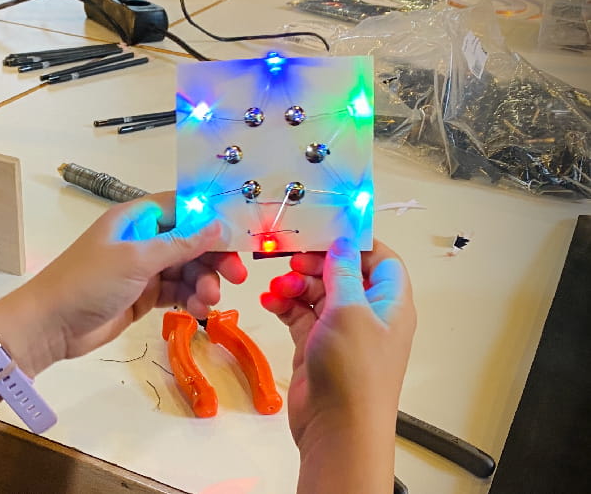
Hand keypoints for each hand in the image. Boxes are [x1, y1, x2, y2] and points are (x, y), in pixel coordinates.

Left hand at [17, 192, 246, 362]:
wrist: (51, 325)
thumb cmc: (88, 282)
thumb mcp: (136, 260)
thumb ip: (180, 244)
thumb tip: (218, 226)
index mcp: (135, 218)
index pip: (184, 208)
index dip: (212, 220)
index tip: (239, 236)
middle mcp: (141, 239)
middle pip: (190, 240)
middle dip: (214, 257)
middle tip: (238, 276)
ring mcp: (142, 268)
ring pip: (187, 268)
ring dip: (204, 282)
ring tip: (210, 301)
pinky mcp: (142, 295)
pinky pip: (177, 291)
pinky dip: (191, 298)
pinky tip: (200, 310)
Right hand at [260, 238, 415, 490]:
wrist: (338, 428)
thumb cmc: (354, 369)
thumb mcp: (350, 311)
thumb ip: (342, 272)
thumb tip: (342, 242)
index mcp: (390, 302)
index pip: (380, 259)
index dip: (355, 243)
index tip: (324, 231)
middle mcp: (368, 313)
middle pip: (343, 272)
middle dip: (316, 262)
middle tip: (290, 258)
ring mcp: (341, 330)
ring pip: (318, 292)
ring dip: (296, 283)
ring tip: (278, 286)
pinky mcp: (316, 345)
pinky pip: (300, 314)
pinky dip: (285, 304)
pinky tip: (270, 301)